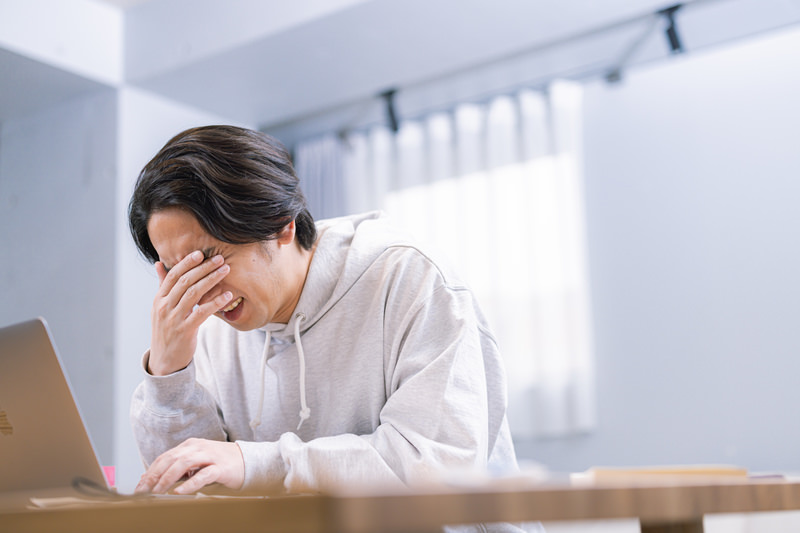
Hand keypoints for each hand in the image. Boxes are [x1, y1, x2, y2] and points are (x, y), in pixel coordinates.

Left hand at [134, 438, 244, 494]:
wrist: (248, 460)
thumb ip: (177, 468)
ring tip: (158, 491)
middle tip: (144, 489)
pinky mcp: (220, 467)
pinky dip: (189, 484)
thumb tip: (151, 478)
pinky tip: (179, 492)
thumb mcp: (196, 463)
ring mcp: (209, 456)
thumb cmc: (220, 463)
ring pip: (183, 464)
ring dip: (168, 478)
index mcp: (190, 445)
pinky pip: (203, 475)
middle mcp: (198, 447)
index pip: (165, 457)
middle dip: (154, 475)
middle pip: (170, 459)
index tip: (140, 486)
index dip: (150, 471)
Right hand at [148, 250, 232, 375]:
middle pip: (184, 282)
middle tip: (220, 258)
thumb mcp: (160, 307)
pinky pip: (201, 313)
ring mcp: (173, 319)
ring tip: (226, 270)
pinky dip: (215, 302)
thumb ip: (163, 286)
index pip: (172, 275)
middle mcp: (164, 307)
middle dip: (203, 268)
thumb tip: (160, 263)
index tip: (201, 253)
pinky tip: (228, 295)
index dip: (186, 263)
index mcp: (158, 299)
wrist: (164, 360)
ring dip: (211, 280)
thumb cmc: (166, 330)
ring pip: (193, 294)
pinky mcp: (184, 331)